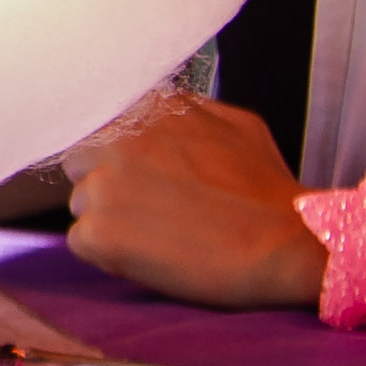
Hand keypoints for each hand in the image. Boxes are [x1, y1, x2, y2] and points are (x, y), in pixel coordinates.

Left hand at [62, 92, 325, 310]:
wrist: (286, 244)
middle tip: (150, 209)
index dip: (115, 154)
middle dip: (106, 183)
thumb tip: (155, 112)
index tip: (138, 175)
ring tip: (160, 235)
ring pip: (82, 204)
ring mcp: (103, 186)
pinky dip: (108, 254)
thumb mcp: (234, 124)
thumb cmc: (268, 190)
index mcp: (144, 110)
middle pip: (79, 162)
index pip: (98, 125)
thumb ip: (184, 113)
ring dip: (109, 220)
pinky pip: (82, 242)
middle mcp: (115, 140)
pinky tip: (151, 255)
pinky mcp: (99, 232)